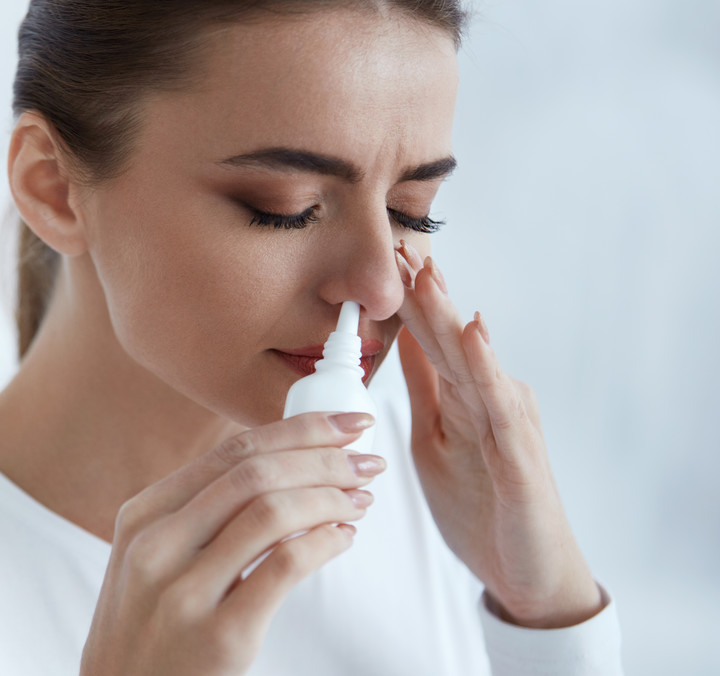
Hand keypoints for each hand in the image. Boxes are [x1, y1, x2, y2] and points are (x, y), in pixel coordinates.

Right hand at [80, 412, 382, 675]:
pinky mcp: (218, 635)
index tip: (344, 425)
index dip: (298, 430)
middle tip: (366, 461)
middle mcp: (156, 545)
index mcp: (142, 515)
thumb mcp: (149, 560)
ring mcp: (183, 591)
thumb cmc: (147, 631)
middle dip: (325, 458)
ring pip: (272, 511)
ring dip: (330, 497)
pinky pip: (283, 567)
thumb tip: (281, 465)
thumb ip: (197, 515)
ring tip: (359, 501)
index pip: (232, 451)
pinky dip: (324, 542)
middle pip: (256, 472)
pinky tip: (341, 539)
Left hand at [393, 240, 603, 627]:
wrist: (526, 572)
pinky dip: (484, 365)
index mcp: (463, 396)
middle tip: (397, 245)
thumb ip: (425, 390)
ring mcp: (507, 423)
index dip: (405, 300)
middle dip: (423, 292)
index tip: (381, 257)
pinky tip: (472, 332)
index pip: (429, 339)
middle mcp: (489, 398)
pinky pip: (498, 403)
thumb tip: (401, 343)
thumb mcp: (434, 438)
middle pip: (448, 338)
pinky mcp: (520, 454)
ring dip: (447, 314)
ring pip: (471, 359)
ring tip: (426, 273)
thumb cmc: (482, 504)